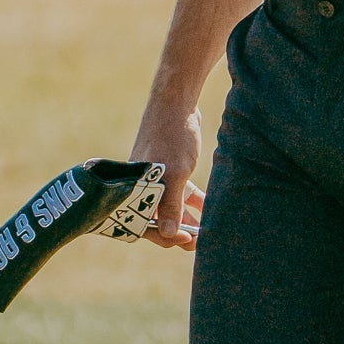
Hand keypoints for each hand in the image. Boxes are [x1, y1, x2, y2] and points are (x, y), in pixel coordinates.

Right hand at [130, 104, 205, 250]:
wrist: (175, 101)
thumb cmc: (170, 135)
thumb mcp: (174, 172)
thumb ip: (171, 204)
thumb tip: (167, 233)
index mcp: (134, 189)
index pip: (143, 224)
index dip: (164, 236)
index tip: (188, 240)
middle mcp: (140, 186)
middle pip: (156, 219)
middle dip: (176, 232)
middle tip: (199, 241)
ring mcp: (155, 179)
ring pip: (170, 208)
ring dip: (186, 220)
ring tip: (205, 232)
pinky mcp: (170, 170)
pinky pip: (180, 193)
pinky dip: (193, 202)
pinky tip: (210, 209)